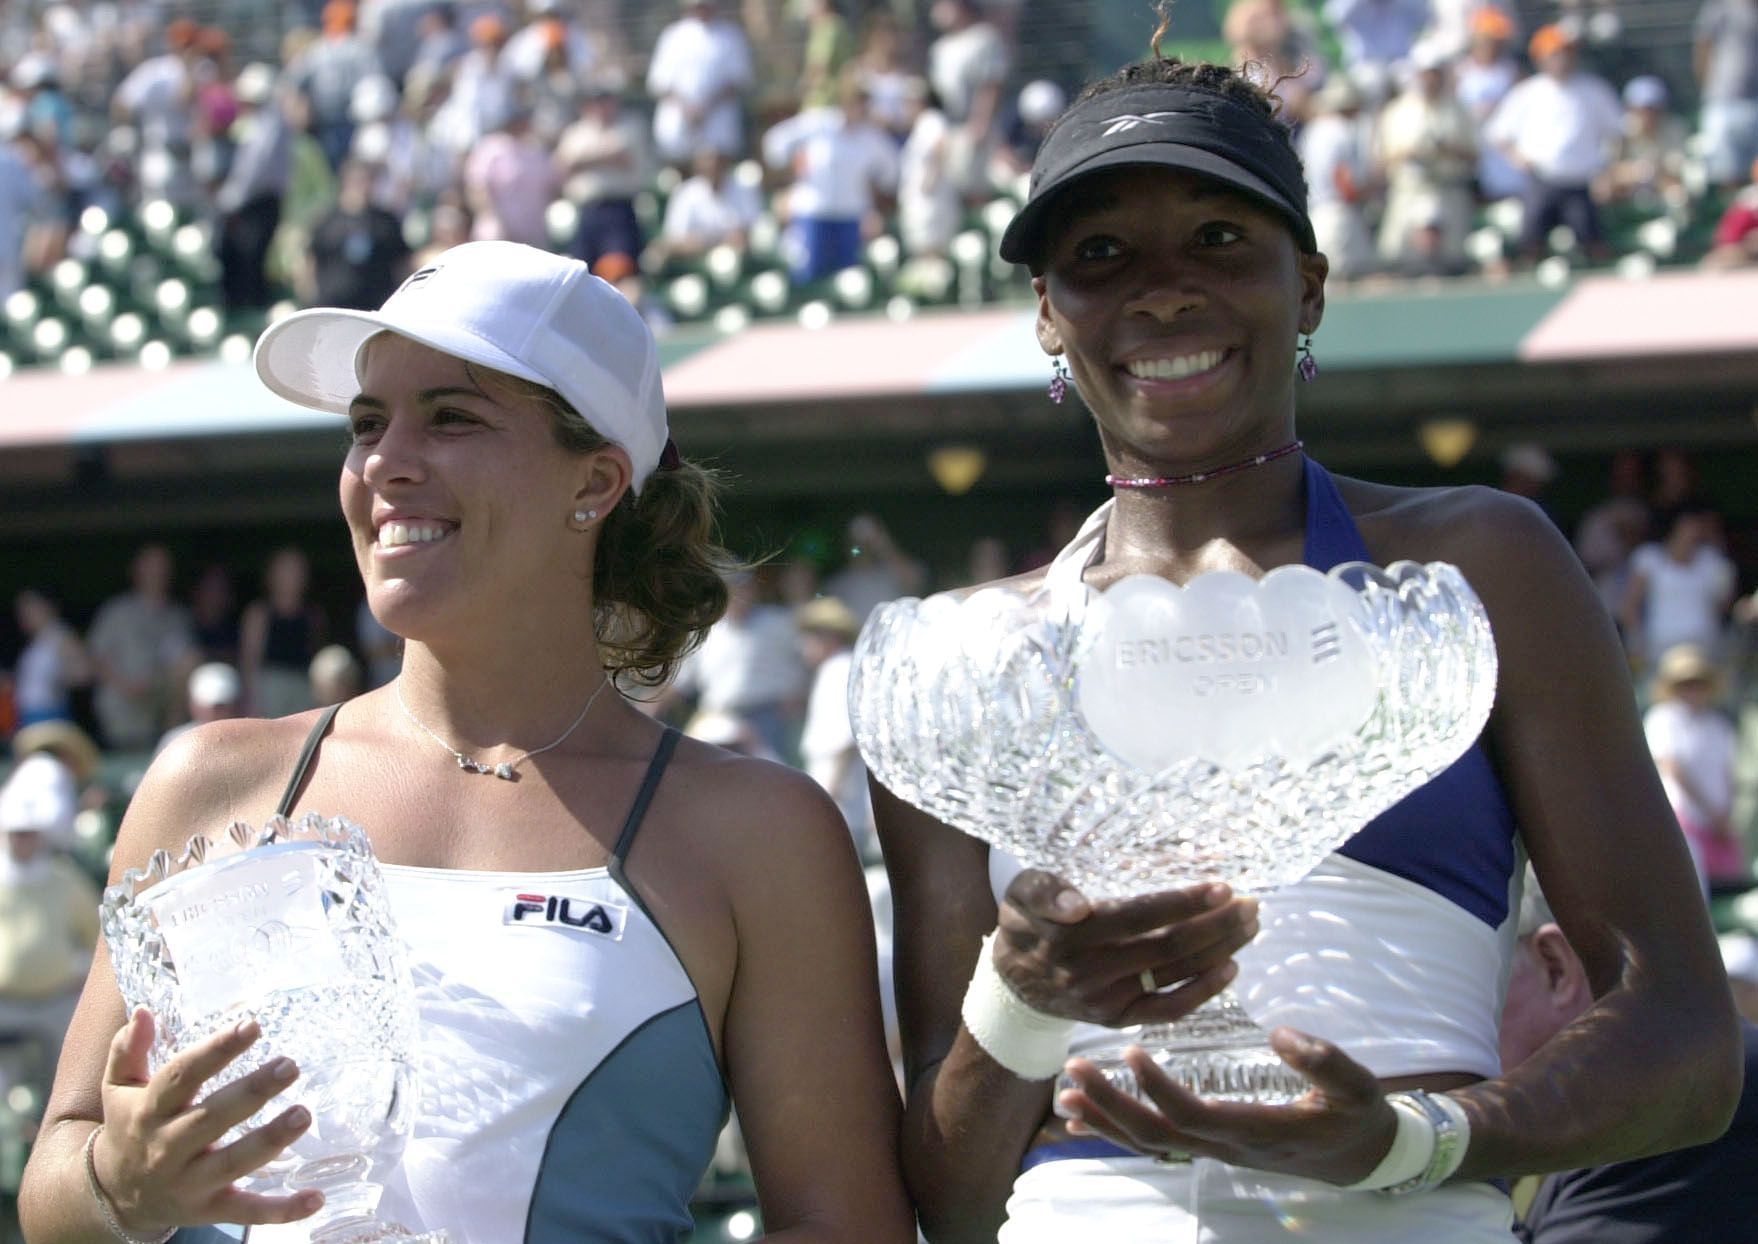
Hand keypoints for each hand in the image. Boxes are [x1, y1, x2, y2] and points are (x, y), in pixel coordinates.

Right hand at [93, 1009, 323, 1233]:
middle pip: (213, 1117)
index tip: (253, 1025)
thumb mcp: (119, 1088)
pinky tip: (316, 1198)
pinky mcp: (209, 1210)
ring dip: (270, 1141)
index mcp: (150, 1111)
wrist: (112, 1195)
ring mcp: (190, 1182)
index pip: (183, 1076)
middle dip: (252, 1092)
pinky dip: (282, 1210)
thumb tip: (144, 1012)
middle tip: (290, 1065)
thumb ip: (128, 1050)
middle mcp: (168, 1146)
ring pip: (233, 1163)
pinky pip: (247, 1212)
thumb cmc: (130, 1126)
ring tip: (304, 1114)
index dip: (217, 1050)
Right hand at [995, 870, 1258, 1028]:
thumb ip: (1045, 890)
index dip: (1183, 903)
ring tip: (1250, 926)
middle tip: (1251, 904)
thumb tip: (1076, 904)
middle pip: (1168, 946)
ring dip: (1220, 950)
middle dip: (1216, 924)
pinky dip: (1202, 992)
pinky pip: (1168, 1009)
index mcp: (1070, 933)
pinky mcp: (1118, 1019)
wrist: (1013, 980)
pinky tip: (1230, 968)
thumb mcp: (1021, 892)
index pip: (1139, 915)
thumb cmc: (1026, 921)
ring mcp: (1107, 999)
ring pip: (1174, 974)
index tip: (1223, 887)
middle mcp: (1091, 970)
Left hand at [1058, 1029, 1398, 1185]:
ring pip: (1150, 1142)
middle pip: (1158, 1134)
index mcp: (1258, 1130)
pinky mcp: (1210, 1144)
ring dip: (1105, 1119)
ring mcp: (1216, 1150)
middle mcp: (1228, 1147)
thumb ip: (1322, 1061)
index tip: (1131, 1051)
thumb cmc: (1356, 1114)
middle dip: (1112, 1105)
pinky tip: (1082, 1118)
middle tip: (1075, 1069)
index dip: (1159, 1089)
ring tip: (1066, 1091)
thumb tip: (1281, 1033)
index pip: (1195, 1115)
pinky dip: (1115, 1131)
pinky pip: (1156, 1142)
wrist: (1360, 1156)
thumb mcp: (1356, 1085)